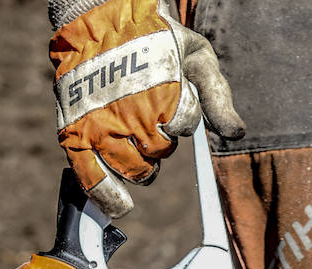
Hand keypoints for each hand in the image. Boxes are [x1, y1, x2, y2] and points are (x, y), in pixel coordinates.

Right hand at [49, 0, 244, 217]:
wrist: (99, 18)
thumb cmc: (153, 37)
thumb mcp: (194, 55)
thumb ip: (216, 95)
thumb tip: (236, 133)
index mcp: (162, 89)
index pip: (184, 124)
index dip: (181, 115)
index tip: (170, 99)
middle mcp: (131, 111)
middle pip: (160, 152)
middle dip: (161, 140)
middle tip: (149, 117)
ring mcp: (102, 125)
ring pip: (134, 169)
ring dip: (140, 161)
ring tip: (134, 139)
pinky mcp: (75, 134)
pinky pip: (93, 180)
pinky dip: (107, 198)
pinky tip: (120, 207)